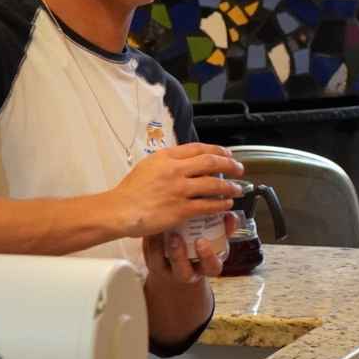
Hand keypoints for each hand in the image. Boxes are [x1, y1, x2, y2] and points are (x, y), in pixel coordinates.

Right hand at [106, 143, 242, 237]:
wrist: (120, 210)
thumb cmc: (130, 191)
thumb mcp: (147, 166)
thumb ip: (167, 162)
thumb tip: (186, 162)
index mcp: (166, 157)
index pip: (198, 148)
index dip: (217, 150)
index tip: (227, 154)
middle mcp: (175, 170)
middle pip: (211, 162)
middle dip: (230, 165)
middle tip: (239, 169)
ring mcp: (179, 189)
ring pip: (213, 184)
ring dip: (229, 187)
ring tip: (237, 189)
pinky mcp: (181, 209)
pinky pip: (207, 205)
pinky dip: (220, 204)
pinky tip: (226, 204)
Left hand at [144, 212, 237, 284]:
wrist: (179, 264)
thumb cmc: (200, 248)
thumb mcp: (216, 242)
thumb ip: (224, 230)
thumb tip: (231, 214)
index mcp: (206, 267)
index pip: (212, 267)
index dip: (208, 257)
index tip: (203, 242)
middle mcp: (187, 273)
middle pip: (184, 272)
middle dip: (179, 255)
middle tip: (178, 238)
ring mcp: (167, 270)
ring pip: (161, 265)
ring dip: (163, 248)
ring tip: (164, 232)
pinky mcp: (152, 263)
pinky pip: (149, 254)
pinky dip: (150, 240)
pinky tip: (153, 226)